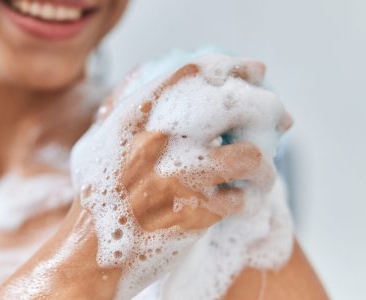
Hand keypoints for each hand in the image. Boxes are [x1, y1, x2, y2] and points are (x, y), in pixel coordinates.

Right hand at [72, 59, 289, 232]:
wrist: (87, 252)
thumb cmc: (95, 198)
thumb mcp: (98, 144)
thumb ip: (127, 114)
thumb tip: (159, 91)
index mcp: (136, 116)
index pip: (195, 73)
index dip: (234, 68)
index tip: (256, 71)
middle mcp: (160, 140)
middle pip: (233, 104)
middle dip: (265, 108)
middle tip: (277, 120)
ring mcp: (179, 177)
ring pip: (249, 156)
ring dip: (262, 166)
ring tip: (259, 174)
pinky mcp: (194, 214)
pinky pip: (241, 199)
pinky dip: (246, 201)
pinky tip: (238, 203)